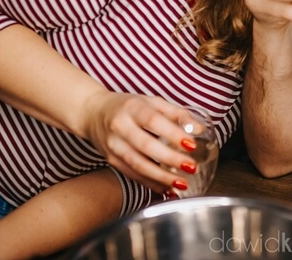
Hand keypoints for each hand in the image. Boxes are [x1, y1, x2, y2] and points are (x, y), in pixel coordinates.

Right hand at [80, 93, 201, 193]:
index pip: (153, 121)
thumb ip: (176, 113)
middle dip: (170, 159)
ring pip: (138, 165)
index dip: (172, 134)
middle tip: (191, 167)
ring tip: (181, 184)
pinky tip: (166, 189)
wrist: (92, 113)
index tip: (191, 144)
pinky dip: (150, 184)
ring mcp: (113, 145)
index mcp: (132, 108)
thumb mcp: (151, 102)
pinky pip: (132, 175)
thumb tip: (199, 128)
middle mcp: (120, 126)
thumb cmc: (127, 106)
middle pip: (146, 146)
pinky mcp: (111, 161)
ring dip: (161, 177)